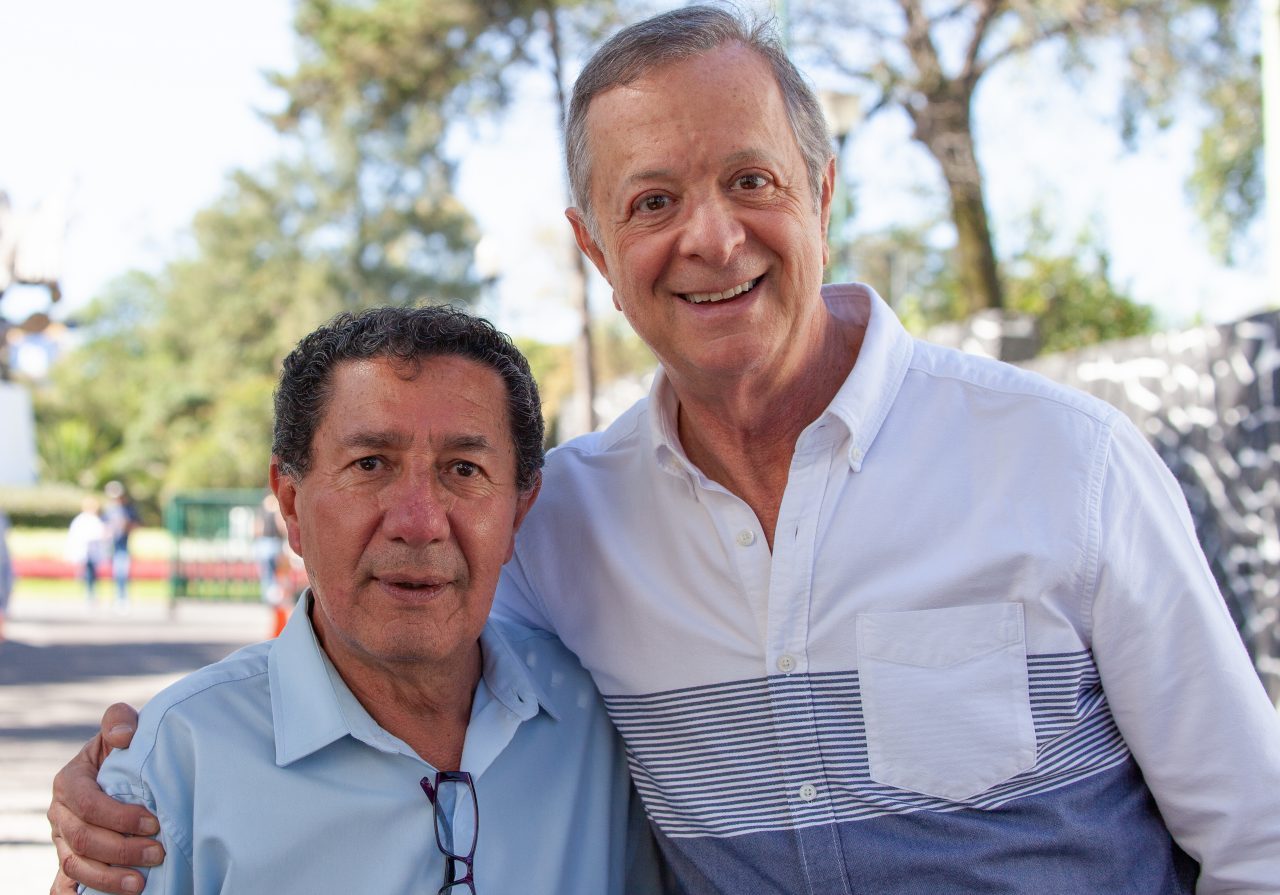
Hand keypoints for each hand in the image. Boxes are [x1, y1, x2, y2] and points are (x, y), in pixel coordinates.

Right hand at [48, 704, 163, 894]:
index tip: (154, 823)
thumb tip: (123, 735)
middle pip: (84, 840)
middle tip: (158, 854)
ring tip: (141, 884)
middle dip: (121, 850)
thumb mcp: (121, 729)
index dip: (120, 817)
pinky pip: (64, 884)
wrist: (120, 769)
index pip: (89, 805)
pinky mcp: (69, 861)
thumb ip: (119, 721)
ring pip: (76, 866)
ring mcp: (61, 841)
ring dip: (108, 878)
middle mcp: (60, 815)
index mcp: (69, 782)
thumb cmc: (125, 749)